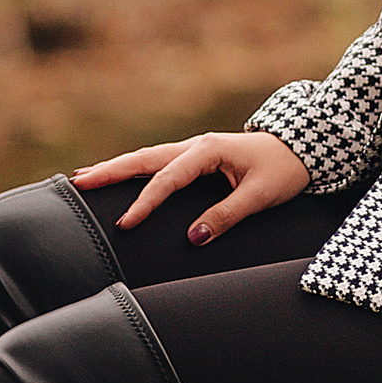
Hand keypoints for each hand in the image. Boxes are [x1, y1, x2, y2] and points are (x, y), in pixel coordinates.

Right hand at [71, 129, 311, 244]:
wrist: (302, 148)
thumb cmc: (284, 170)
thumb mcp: (261, 196)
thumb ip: (226, 215)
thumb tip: (193, 237)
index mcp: (208, 150)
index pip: (167, 179)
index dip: (145, 202)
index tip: (126, 224)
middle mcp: (196, 145)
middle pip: (145, 158)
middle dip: (111, 170)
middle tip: (79, 182)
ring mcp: (194, 149)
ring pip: (148, 158)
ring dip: (118, 167)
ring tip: (86, 176)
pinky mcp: (197, 158)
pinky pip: (159, 163)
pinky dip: (135, 169)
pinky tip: (119, 174)